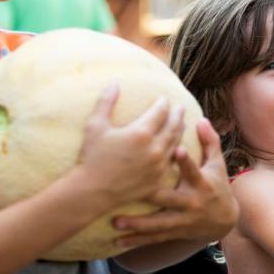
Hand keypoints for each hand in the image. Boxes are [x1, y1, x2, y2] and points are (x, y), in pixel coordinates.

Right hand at [76, 84, 184, 206]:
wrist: (92, 191)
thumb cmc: (92, 157)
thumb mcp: (96, 125)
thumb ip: (106, 102)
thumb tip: (114, 82)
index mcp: (141, 133)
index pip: (160, 112)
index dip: (163, 103)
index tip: (164, 98)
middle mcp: (154, 149)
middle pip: (173, 126)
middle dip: (177, 115)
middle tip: (180, 107)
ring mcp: (158, 165)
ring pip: (176, 144)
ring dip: (179, 131)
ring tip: (181, 123)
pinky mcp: (158, 179)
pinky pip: (172, 162)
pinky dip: (176, 151)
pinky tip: (176, 147)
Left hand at [111, 118, 238, 248]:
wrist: (225, 221)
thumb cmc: (217, 185)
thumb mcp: (217, 164)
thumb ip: (209, 142)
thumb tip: (201, 119)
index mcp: (202, 183)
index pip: (194, 170)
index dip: (186, 161)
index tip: (176, 149)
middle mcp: (192, 203)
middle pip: (170, 200)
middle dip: (152, 196)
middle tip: (131, 191)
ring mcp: (183, 220)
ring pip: (158, 224)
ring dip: (137, 224)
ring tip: (116, 222)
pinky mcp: (175, 232)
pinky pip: (154, 238)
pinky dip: (136, 241)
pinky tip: (118, 243)